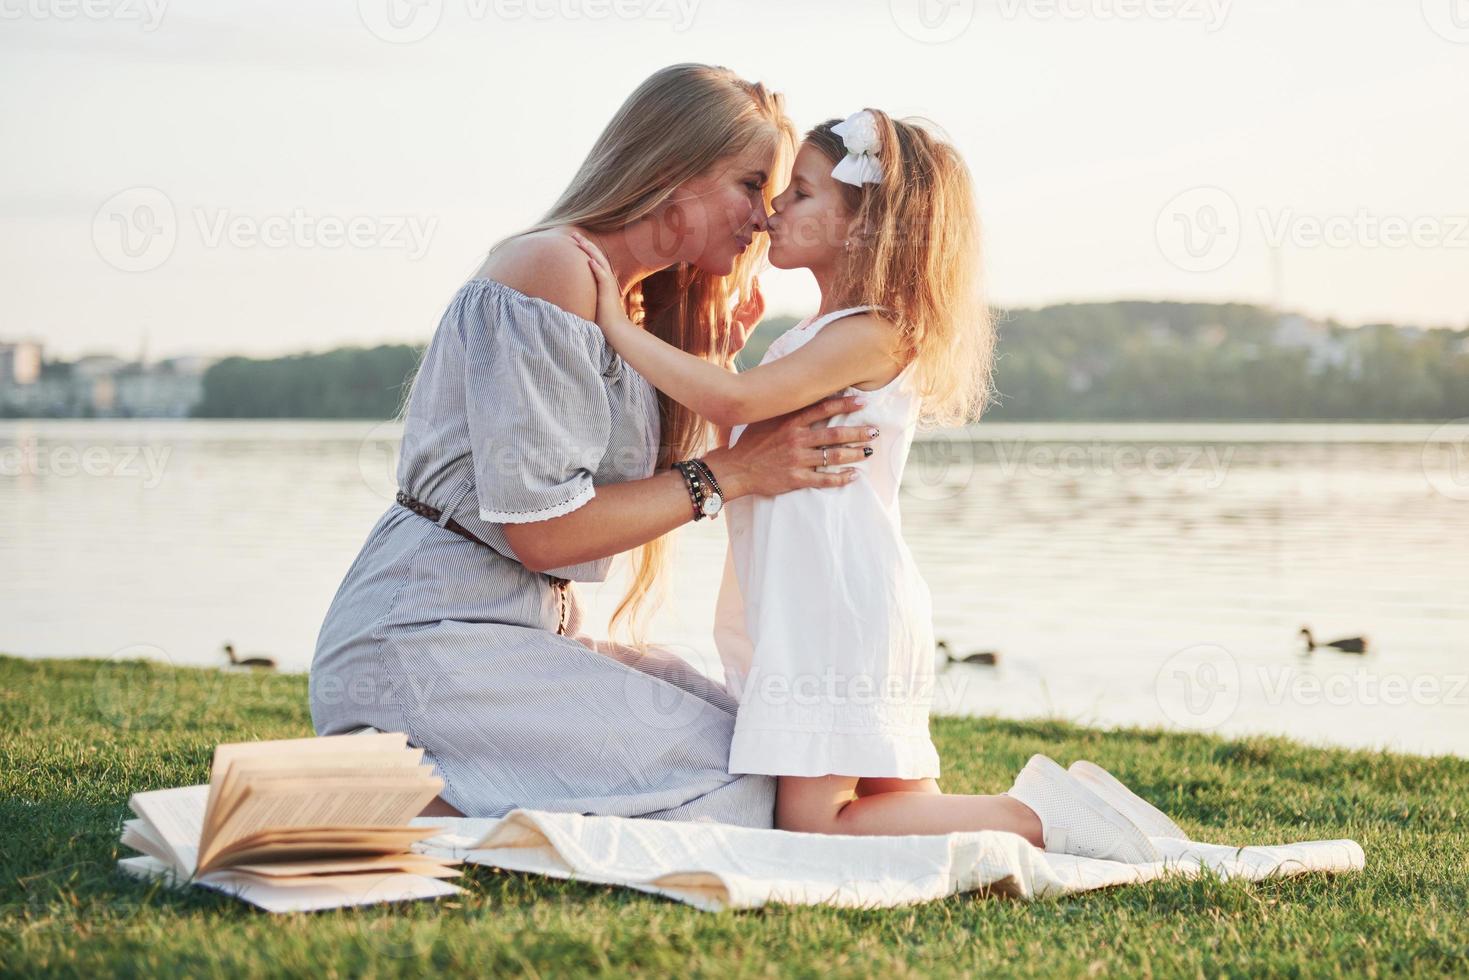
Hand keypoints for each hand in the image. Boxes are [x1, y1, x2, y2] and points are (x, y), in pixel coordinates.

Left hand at [569, 231, 635, 336]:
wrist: (615, 330)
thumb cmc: (603, 320)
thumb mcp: (591, 303)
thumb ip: (584, 295)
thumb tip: (569, 294)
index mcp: (603, 281)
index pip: (594, 260)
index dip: (585, 249)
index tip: (574, 241)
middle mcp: (606, 280)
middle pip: (596, 257)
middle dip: (585, 244)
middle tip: (574, 234)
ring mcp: (608, 285)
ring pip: (600, 263)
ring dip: (590, 251)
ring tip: (580, 241)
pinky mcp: (608, 293)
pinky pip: (602, 277)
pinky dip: (596, 268)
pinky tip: (589, 260)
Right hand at [703, 394, 877, 498]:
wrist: (735, 468)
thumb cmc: (750, 442)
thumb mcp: (766, 419)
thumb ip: (786, 409)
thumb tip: (802, 393)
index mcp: (790, 421)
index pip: (823, 408)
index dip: (846, 403)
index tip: (864, 401)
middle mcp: (796, 438)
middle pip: (835, 433)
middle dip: (858, 431)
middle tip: (875, 431)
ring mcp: (797, 459)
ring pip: (833, 455)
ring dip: (854, 453)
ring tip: (868, 451)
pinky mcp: (796, 478)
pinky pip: (824, 479)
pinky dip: (841, 478)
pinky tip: (854, 475)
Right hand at [728, 279, 765, 354]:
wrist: (721, 353)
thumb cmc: (728, 351)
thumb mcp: (734, 346)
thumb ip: (738, 338)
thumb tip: (738, 324)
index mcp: (750, 324)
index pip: (760, 309)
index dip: (761, 299)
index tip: (757, 289)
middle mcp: (747, 317)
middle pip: (756, 301)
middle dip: (757, 289)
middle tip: (756, 277)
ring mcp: (741, 314)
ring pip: (749, 298)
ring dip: (751, 287)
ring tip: (752, 276)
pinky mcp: (733, 312)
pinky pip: (739, 299)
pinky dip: (741, 290)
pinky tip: (739, 281)